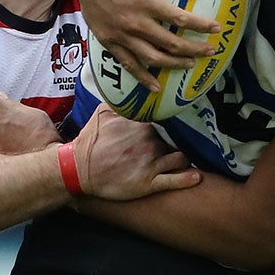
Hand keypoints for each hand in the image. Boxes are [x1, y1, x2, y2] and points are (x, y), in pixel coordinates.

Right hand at [69, 0, 218, 90]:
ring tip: (190, 64)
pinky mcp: (109, 41)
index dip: (201, 25)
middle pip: (171, 43)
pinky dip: (143, 77)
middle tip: (210, 51)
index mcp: (147, 2)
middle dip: (194, 49)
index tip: (216, 29)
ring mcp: (121, 35)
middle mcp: (135, 23)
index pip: (181, 19)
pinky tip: (155, 86)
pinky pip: (128, 64)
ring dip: (174, 64)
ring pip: (152, 58)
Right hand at [71, 106, 200, 199]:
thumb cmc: (89, 143)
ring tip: (185, 158)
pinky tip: (197, 176)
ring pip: (180, 157)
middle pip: (174, 138)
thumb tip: (131, 91)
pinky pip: (175, 180)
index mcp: (139, 124)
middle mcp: (148, 141)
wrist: (77, 170)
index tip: (180, 121)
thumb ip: (120, 101)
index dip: (173, 121)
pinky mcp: (148, 183)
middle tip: (184, 141)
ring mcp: (150, 163)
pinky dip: (188, 178)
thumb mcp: (101, 114)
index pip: (166, 119)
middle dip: (177, 139)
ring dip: (183, 157)